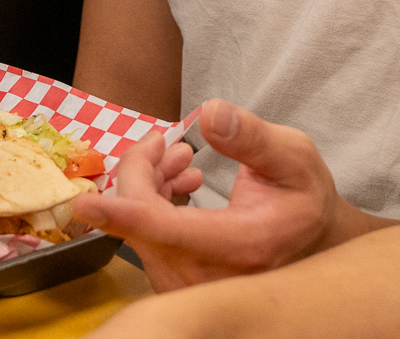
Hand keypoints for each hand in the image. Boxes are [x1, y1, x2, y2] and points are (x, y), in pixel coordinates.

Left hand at [72, 99, 342, 290]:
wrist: (313, 241)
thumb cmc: (303, 199)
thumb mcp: (294, 156)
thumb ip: (252, 136)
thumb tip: (209, 113)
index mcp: (242, 245)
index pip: (168, 231)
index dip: (124, 213)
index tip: (85, 203)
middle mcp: (210, 276)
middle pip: (144, 222)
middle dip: (145, 171)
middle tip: (174, 145)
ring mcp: (191, 285)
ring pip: (140, 230)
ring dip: (150, 186)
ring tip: (184, 161)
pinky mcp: (178, 284)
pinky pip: (145, 241)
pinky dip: (152, 206)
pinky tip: (178, 185)